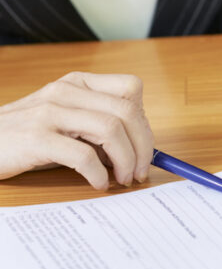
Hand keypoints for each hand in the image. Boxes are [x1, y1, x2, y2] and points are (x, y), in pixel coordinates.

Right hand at [0, 72, 153, 188]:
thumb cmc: (30, 137)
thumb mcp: (68, 122)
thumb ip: (99, 128)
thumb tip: (140, 151)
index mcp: (79, 84)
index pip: (131, 89)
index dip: (144, 122)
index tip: (143, 148)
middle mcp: (66, 91)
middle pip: (127, 112)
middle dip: (142, 147)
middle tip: (140, 172)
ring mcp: (50, 112)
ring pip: (110, 131)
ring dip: (125, 161)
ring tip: (122, 179)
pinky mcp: (37, 138)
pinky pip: (83, 156)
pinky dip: (99, 175)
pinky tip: (98, 184)